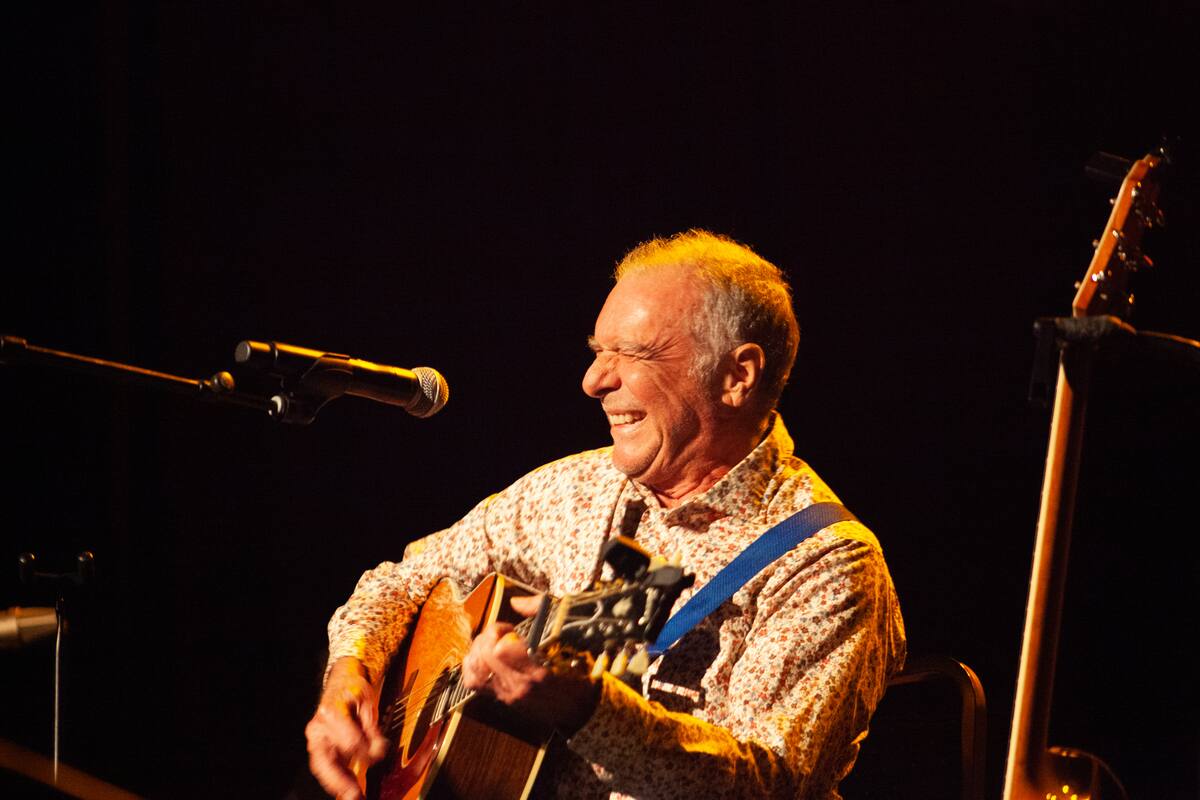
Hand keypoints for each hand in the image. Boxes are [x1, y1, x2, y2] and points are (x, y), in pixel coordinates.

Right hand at [305, 657, 389, 799]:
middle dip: (339, 781)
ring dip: (336, 785)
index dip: (366, 752)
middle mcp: (318, 727)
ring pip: (321, 767)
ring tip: (351, 796)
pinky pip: (324, 766)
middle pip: (325, 760)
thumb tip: (378, 751)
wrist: (342, 679)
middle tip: (354, 794)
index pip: (350, 741)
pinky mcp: (318, 745)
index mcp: (331, 712)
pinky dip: (335, 779)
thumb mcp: (369, 704)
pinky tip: (347, 789)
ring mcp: (315, 738)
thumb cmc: (355, 690)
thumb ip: (373, 730)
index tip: (379, 756)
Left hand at [460, 594, 599, 736]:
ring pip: (475, 670)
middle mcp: (519, 686)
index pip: (500, 650)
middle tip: (501, 633)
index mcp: (538, 672)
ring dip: (478, 650)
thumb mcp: (569, 638)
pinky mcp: (503, 700)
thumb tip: (515, 602)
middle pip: (485, 656)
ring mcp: (508, 695)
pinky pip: (474, 683)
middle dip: (487, 637)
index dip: (498, 632)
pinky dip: (472, 666)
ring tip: (491, 643)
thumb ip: (541, 614)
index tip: (511, 628)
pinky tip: (483, 657)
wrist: (580, 711)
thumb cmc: (579, 673)